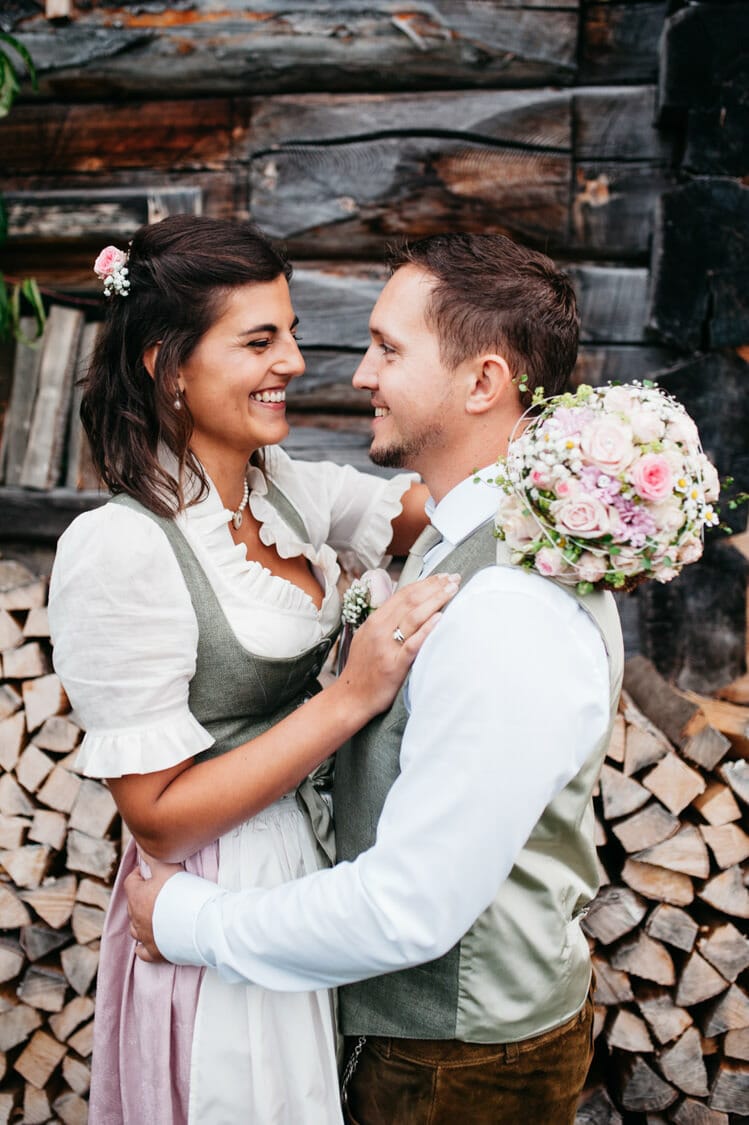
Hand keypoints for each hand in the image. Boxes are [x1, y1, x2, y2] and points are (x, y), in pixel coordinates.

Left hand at [125, 851, 182, 962]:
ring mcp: (146, 937)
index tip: (150, 872)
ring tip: (153, 914)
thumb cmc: (184, 893)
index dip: (139, 874)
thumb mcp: (168, 868)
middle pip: (132, 905)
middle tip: (157, 890)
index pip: (130, 881)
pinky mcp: (156, 953)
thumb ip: (153, 857)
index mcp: (137, 897)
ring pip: (134, 929)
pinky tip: (150, 940)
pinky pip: (142, 952)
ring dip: (140, 921)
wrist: (201, 923)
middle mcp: (137, 919)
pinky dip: (144, 946)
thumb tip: (142, 846)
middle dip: (141, 896)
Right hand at [339, 572, 459, 716]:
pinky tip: (440, 619)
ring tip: (453, 590)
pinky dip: (426, 629)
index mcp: (375, 621)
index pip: (403, 594)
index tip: (442, 576)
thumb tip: (409, 606)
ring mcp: (387, 647)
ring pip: (413, 617)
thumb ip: (386, 622)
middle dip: (434, 587)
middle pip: (411, 601)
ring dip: (436, 600)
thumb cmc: (363, 669)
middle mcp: (380, 629)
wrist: (350, 698)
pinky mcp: (394, 665)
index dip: (424, 583)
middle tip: (454, 578)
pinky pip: (412, 644)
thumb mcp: (368, 638)